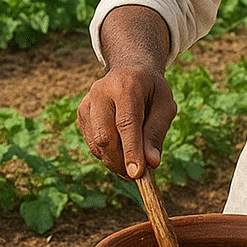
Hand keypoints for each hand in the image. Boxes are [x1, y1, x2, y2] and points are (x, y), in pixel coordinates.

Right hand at [77, 63, 176, 178]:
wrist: (129, 70)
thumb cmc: (151, 90)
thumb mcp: (165, 105)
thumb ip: (157, 132)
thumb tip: (151, 163)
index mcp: (126, 85)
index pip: (126, 123)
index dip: (131, 150)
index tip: (137, 174)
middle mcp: (101, 91)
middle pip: (105, 136)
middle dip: (120, 161)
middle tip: (136, 175)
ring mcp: (88, 102)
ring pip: (96, 143)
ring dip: (114, 160)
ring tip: (131, 162)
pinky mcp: (81, 113)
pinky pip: (92, 143)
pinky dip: (106, 153)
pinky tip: (120, 148)